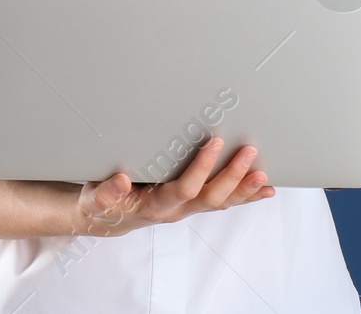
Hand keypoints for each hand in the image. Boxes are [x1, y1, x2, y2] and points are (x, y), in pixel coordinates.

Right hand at [73, 138, 274, 237]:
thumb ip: (105, 193)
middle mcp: (176, 210)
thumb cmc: (101, 203)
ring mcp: (187, 208)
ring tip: (265, 177)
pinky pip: (223, 201)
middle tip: (249, 152)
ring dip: (244, 190)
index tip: (214, 142)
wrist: (106, 218)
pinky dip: (244, 195)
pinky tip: (263, 189)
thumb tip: (121, 181)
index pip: (183, 188)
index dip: (201, 168)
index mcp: (155, 206)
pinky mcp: (193, 203)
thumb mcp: (94, 198)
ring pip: (221, 202)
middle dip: (232, 176)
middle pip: (210, 198)